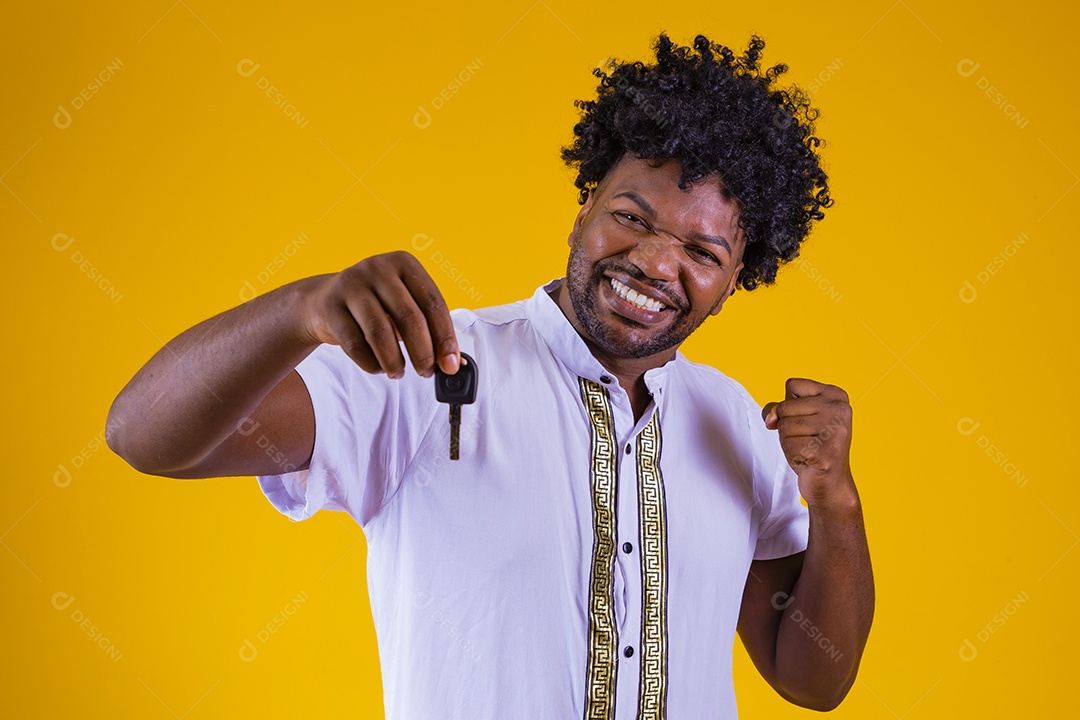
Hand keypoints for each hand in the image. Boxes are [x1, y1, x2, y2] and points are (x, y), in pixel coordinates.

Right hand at [298, 251, 459, 377]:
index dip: (445, 337)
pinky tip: (379, 368)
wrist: (323, 301)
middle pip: (409, 317)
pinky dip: (370, 362)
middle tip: (427, 372)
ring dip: (394, 360)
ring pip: (380, 331)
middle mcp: (378, 268)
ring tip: (399, 373)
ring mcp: (351, 284)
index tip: (451, 364)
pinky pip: (354, 343)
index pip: (433, 302)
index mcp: (404, 263)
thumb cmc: (375, 306)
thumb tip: (455, 362)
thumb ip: (429, 330)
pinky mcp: (330, 305)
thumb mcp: (403, 307)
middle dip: (422, 352)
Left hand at [762, 378, 856, 509]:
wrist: (829, 483)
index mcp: (835, 394)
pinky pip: (789, 445)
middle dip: (787, 427)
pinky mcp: (828, 450)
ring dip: (789, 442)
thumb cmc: (811, 447)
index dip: (790, 406)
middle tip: (807, 440)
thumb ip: (776, 409)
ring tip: (808, 449)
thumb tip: (771, 419)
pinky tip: (809, 459)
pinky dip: (793, 455)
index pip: (792, 385)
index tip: (808, 421)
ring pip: (785, 426)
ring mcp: (836, 429)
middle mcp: (840, 408)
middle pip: (785, 406)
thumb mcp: (793, 419)